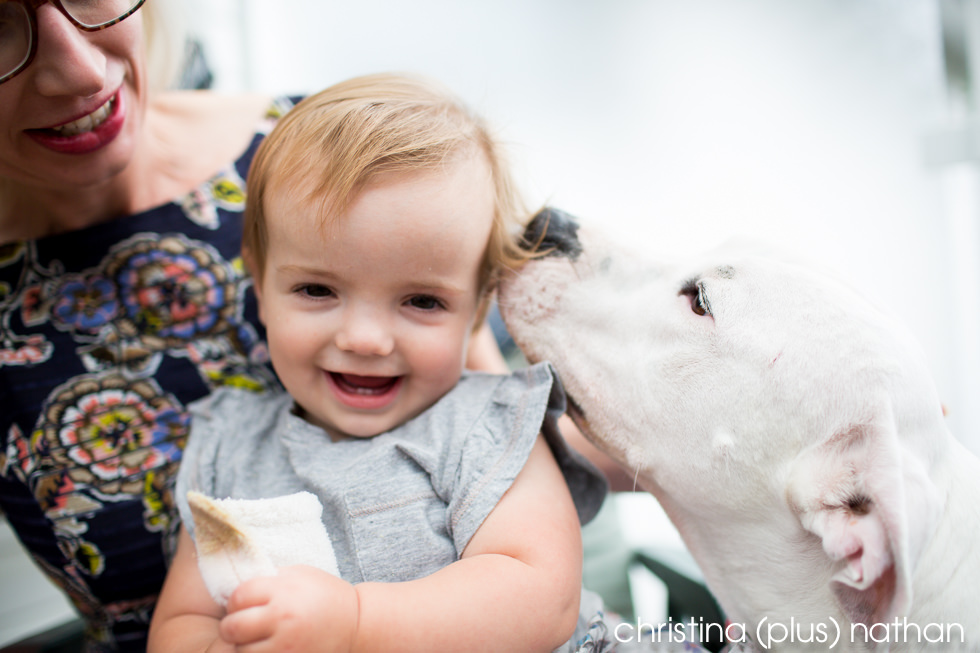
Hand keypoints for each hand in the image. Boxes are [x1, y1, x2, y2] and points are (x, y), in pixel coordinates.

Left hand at [218, 566, 357, 652]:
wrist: (355, 624)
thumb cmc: (325, 596)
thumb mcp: (299, 575)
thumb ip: (269, 580)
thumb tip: (236, 582)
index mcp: (283, 590)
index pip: (238, 596)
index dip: (237, 600)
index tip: (245, 603)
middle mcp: (282, 617)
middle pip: (232, 626)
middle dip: (232, 625)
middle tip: (243, 624)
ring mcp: (286, 645)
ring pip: (241, 650)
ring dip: (245, 645)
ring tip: (259, 638)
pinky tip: (269, 647)